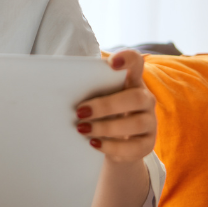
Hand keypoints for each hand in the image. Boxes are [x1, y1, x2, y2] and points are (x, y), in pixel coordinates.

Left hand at [75, 50, 157, 164]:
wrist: (114, 142)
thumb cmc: (100, 112)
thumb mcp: (95, 97)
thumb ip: (86, 88)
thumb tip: (57, 85)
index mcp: (131, 81)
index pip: (136, 63)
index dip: (128, 59)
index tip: (112, 63)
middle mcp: (145, 100)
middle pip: (136, 98)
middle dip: (106, 106)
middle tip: (80, 112)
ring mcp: (150, 122)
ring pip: (137, 123)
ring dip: (106, 127)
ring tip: (82, 129)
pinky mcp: (147, 144)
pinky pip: (135, 147)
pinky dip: (112, 146)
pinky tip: (93, 143)